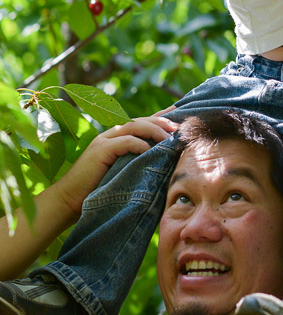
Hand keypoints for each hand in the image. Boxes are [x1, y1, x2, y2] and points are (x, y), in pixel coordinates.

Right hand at [55, 110, 178, 217]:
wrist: (68, 201)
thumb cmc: (98, 192)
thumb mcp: (124, 174)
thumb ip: (139, 164)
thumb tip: (166, 164)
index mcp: (118, 139)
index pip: (144, 122)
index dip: (162, 116)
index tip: (182, 112)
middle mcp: (112, 135)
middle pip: (142, 120)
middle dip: (163, 121)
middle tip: (180, 128)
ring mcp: (105, 140)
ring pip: (134, 126)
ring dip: (155, 130)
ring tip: (170, 138)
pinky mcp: (100, 150)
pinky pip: (124, 141)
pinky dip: (139, 144)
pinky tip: (149, 150)